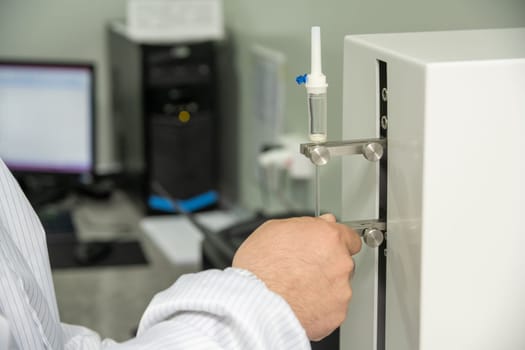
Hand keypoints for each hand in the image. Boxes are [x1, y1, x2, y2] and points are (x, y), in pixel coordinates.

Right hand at [232, 213, 361, 340]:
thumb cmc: (259, 268)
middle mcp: (340, 262)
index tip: (330, 247)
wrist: (256, 306)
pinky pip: (332, 308)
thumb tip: (318, 223)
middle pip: (343, 262)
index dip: (337, 242)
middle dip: (327, 265)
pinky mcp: (336, 314)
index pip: (350, 237)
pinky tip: (300, 302)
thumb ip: (303, 224)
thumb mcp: (272, 229)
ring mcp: (341, 290)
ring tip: (297, 288)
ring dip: (324, 286)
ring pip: (338, 286)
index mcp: (328, 238)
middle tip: (303, 269)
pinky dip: (320, 307)